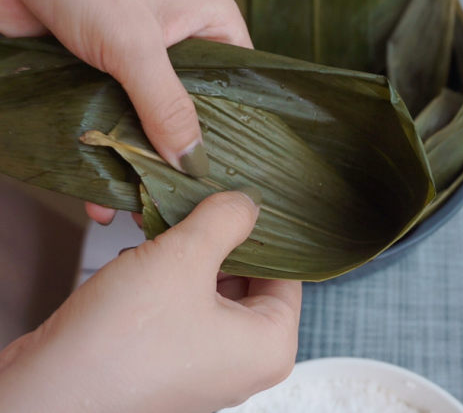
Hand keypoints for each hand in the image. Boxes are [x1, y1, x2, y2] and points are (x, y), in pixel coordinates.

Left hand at [0, 0, 251, 223]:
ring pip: (151, 125)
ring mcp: (137, 61)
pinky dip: (105, 158)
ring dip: (139, 168)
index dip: (235, 133)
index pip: (240, 87)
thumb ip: (166, 105)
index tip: (227, 179)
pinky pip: (112, 124)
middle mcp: (180, 45)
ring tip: (137, 212)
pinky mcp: (98, 75)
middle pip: (194, 114)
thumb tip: (192, 163)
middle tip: (181, 206)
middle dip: (180, 161)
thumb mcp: (134, 43)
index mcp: (209, 24)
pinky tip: (99, 196)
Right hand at [0, 191, 301, 412]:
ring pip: (211, 290)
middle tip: (195, 205)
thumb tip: (248, 203)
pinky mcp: (172, 364)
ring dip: (186, 256)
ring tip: (159, 230)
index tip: (240, 198)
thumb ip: (226, 221)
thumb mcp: (184, 258)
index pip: (287, 273)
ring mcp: (209, 366)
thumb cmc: (123, 337)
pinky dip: (166, 281)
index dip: (262, 232)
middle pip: (249, 280)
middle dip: (217, 241)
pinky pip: (184, 308)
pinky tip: (139, 262)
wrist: (47, 391)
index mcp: (272, 346)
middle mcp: (247, 362)